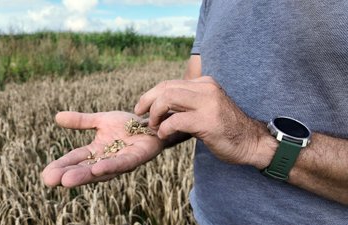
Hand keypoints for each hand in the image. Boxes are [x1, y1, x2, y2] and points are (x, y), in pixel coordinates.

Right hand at [42, 111, 163, 186]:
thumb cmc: (128, 125)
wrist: (153, 123)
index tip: (45, 175)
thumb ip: (81, 121)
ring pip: (100, 171)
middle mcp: (107, 159)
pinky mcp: (136, 158)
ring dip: (84, 176)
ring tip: (67, 180)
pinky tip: (97, 169)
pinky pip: (121, 164)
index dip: (61, 166)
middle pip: (85, 169)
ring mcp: (121, 161)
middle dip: (68, 175)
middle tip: (49, 181)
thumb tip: (57, 117)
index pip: (75, 160)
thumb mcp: (101, 120)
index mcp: (97, 151)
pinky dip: (109, 167)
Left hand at [134, 76, 271, 166]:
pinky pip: (176, 120)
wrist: (251, 142)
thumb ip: (186, 104)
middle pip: (166, 88)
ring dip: (155, 113)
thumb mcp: (205, 109)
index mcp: (204, 83)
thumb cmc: (225, 128)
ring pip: (168, 98)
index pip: (170, 83)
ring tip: (153, 126)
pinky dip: (165, 128)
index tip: (142, 107)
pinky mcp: (208, 121)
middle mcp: (206, 89)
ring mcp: (208, 104)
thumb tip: (159, 107)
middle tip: (141, 115)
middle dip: (147, 101)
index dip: (151, 95)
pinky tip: (164, 135)